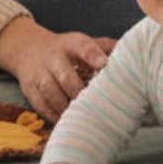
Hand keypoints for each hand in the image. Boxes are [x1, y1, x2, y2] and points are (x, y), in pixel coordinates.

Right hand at [0, 14, 115, 121]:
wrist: (28, 48)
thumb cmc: (66, 50)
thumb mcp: (82, 42)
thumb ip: (106, 48)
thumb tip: (134, 56)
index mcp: (71, 44)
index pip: (83, 47)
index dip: (93, 55)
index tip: (104, 65)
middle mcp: (53, 57)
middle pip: (66, 76)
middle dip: (79, 92)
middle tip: (95, 105)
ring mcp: (39, 74)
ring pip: (52, 92)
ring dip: (67, 107)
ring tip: (81, 116)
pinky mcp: (30, 89)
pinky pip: (41, 105)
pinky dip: (54, 115)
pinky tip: (66, 122)